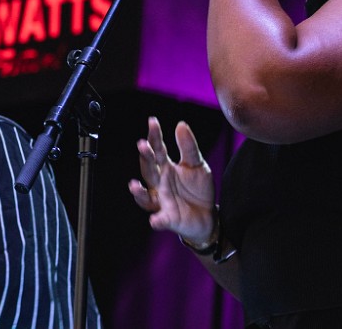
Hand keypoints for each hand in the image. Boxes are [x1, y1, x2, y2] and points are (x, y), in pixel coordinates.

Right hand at [128, 117, 215, 244]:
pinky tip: (155, 219)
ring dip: (139, 192)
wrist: (208, 215)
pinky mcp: (168, 218)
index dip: (154, 136)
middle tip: (143, 145)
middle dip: (145, 158)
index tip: (152, 121)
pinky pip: (160, 220)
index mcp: (166, 167)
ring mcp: (161, 200)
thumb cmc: (198, 188)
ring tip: (134, 185)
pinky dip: (157, 220)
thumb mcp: (197, 164)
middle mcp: (159, 183)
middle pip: (149, 169)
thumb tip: (180, 125)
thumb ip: (188, 147)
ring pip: (146, 196)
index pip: (158, 149)